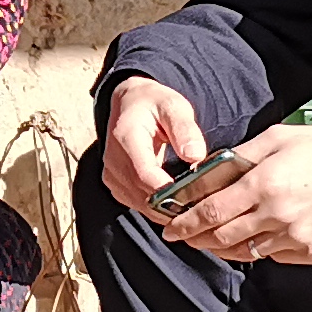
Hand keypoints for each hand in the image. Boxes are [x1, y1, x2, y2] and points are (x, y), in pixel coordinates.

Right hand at [98, 75, 210, 219]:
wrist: (129, 104)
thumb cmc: (154, 104)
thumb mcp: (173, 106)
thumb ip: (184, 129)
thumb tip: (195, 156)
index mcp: (125, 137)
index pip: (145, 174)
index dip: (169, 190)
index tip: (195, 194)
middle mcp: (113, 159)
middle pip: (142, 193)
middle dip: (171, 202)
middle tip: (200, 202)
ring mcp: (111, 174)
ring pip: (140, 203)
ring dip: (164, 207)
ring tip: (190, 202)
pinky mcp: (115, 184)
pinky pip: (136, 203)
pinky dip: (155, 207)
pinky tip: (174, 200)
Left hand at [156, 122, 311, 268]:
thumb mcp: (277, 138)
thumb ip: (239, 157)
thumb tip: (205, 173)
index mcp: (263, 183)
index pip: (209, 211)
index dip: (183, 222)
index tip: (170, 227)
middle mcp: (276, 215)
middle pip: (220, 237)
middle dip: (196, 238)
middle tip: (183, 236)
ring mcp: (295, 238)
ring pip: (244, 252)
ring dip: (222, 247)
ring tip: (211, 239)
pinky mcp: (311, 253)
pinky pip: (272, 257)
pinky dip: (258, 249)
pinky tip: (254, 237)